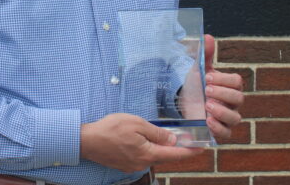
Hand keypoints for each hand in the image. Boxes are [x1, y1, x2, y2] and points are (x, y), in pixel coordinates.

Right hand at [80, 113, 202, 172]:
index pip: (175, 154)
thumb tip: (173, 140)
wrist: (87, 141)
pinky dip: (148, 149)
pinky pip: (142, 157)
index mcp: (148, 154)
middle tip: (184, 137)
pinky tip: (144, 140)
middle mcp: (143, 164)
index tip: (202, 148)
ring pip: (152, 156)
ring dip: (159, 148)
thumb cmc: (110, 129)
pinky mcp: (125, 165)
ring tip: (162, 135)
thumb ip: (156, 133)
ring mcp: (133, 166)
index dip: (190, 151)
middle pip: (164, 156)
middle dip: (175, 148)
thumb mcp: (136, 124)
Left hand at [203, 34, 243, 139]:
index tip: (207, 77)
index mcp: (229, 86)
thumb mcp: (198, 69)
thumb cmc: (195, 84)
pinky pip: (227, 133)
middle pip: (238, 99)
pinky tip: (207, 120)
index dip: (224, 80)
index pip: (237, 82)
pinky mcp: (219, 131)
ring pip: (235, 118)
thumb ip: (204, 54)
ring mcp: (227, 118)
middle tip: (206, 90)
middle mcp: (232, 103)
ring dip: (222, 111)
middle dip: (223, 93)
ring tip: (207, 105)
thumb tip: (207, 37)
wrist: (182, 102)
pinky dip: (218, 127)